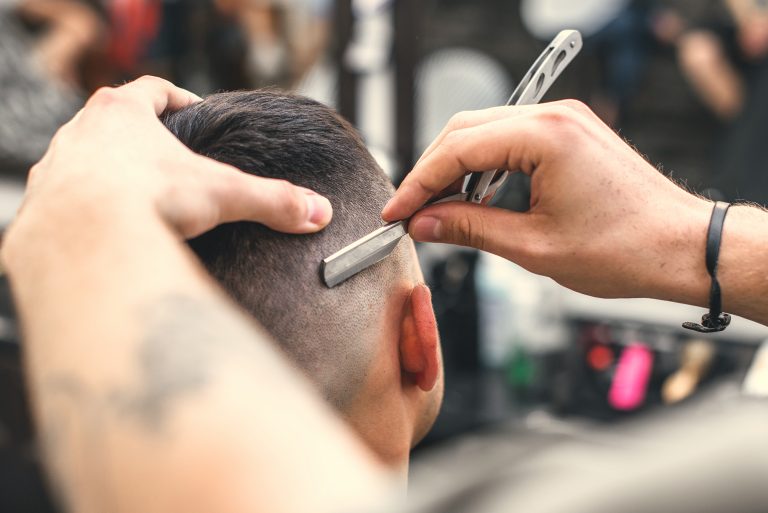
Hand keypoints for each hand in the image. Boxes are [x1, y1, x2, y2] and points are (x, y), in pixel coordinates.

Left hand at [12, 76, 331, 243]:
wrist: (82, 237)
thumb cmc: (147, 198)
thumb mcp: (221, 194)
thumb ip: (272, 200)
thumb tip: (318, 211)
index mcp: (123, 112)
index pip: (153, 89)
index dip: (176, 100)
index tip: (195, 114)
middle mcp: (81, 131)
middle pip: (112, 121)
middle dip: (139, 138)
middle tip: (167, 161)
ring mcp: (55, 167)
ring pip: (84, 159)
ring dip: (107, 172)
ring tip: (136, 198)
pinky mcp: (40, 206)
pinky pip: (64, 200)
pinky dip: (86, 209)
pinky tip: (106, 230)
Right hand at [383, 100, 711, 302]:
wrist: (682, 247)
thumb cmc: (625, 248)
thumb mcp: (534, 246)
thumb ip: (470, 228)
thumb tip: (425, 223)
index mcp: (545, 136)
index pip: (457, 148)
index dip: (419, 182)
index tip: (397, 210)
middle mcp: (554, 116)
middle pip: (465, 131)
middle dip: (432, 171)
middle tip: (411, 211)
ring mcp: (564, 121)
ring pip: (485, 132)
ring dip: (457, 168)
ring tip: (440, 210)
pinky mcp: (570, 133)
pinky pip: (511, 139)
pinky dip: (485, 166)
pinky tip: (475, 197)